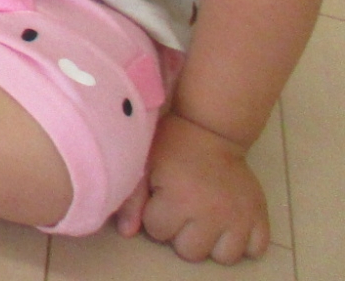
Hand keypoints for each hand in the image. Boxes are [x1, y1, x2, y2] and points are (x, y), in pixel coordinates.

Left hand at [113, 112, 269, 262]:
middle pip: (191, 253)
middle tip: (183, 212)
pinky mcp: (260, 216)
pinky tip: (231, 226)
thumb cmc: (172, 147)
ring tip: (207, 222)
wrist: (211, 130)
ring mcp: (240, 217)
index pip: (158, 232)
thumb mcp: (143, 165)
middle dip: (181, 235)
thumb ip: (132, 200)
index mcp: (180, 200)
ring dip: (213, 244)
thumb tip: (127, 233)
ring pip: (225, 257)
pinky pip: (257, 249)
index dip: (155, 216)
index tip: (161, 199)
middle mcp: (212, 214)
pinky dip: (245, 244)